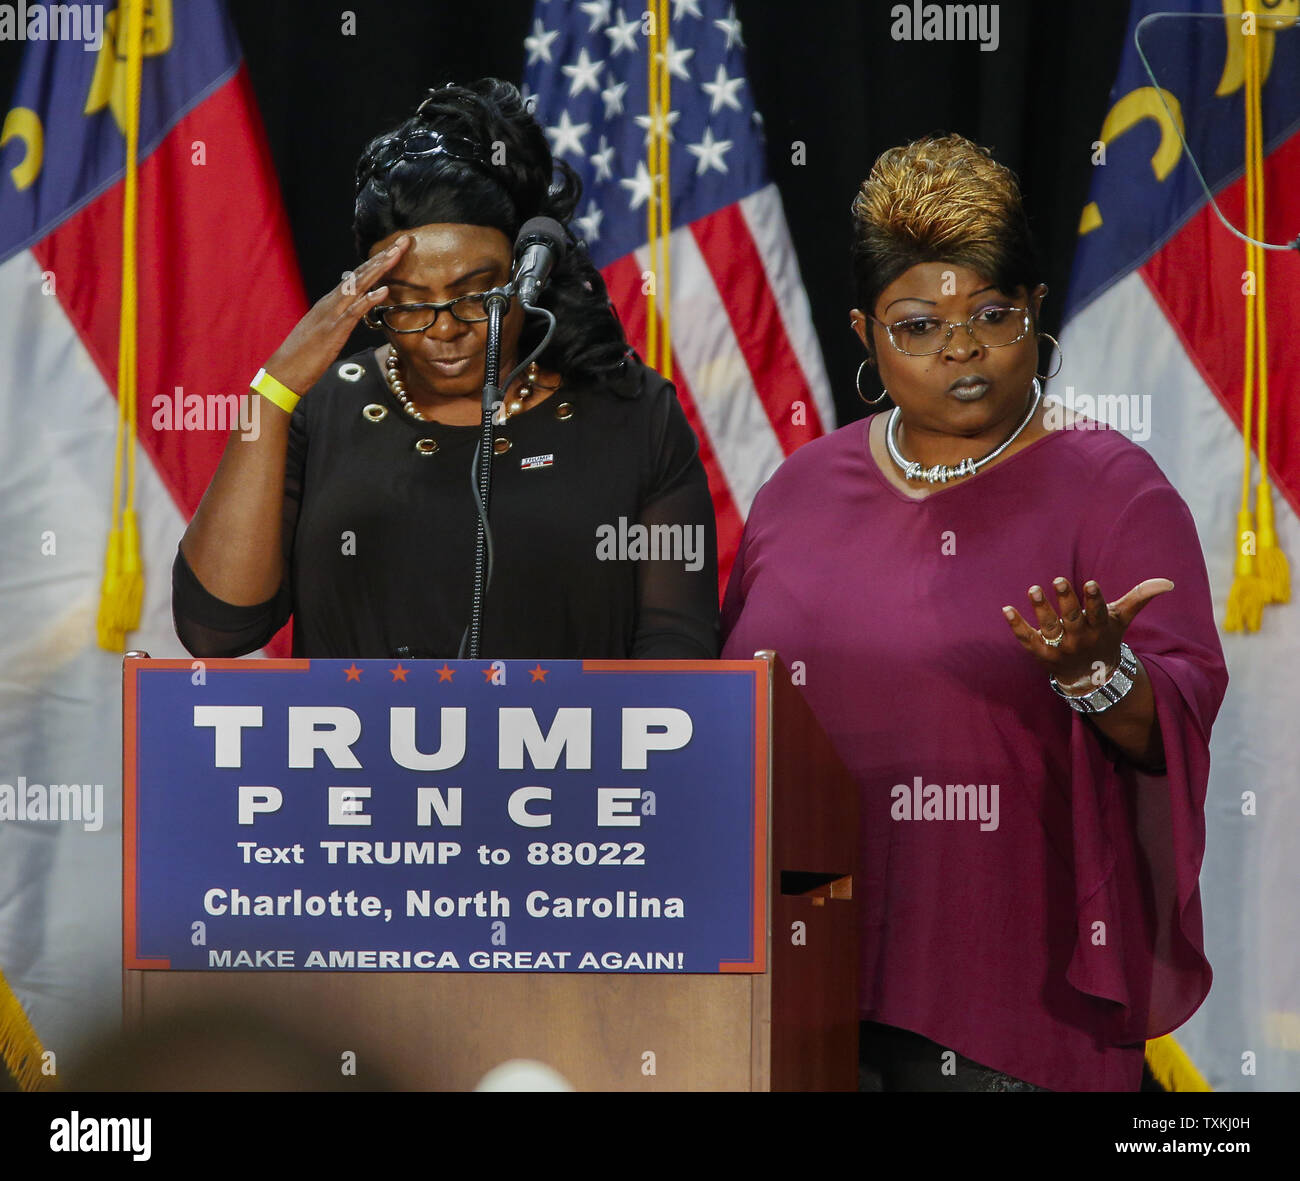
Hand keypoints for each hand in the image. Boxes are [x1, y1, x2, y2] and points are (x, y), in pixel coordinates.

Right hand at [261, 235, 410, 395]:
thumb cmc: (304, 355)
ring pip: (359, 286)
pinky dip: (370, 299)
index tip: (396, 250)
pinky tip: (384, 290)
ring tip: (397, 253)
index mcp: (331, 302)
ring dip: (379, 269)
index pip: (358, 277)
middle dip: (384, 257)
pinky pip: (354, 311)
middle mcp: (332, 302)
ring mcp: (332, 314)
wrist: (283, 370)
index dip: (377, 263)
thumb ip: (338, 318)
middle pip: (361, 274)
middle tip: (405, 241)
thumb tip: (351, 313)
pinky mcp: (334, 330)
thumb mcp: (325, 332)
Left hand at [1001, 576, 1173, 688]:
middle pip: (1072, 618)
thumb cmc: (1104, 638)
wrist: (1091, 677)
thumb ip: (1139, 598)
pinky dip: (1016, 626)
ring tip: (1033, 589)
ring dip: (1040, 609)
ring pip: (1049, 627)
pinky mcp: (1040, 653)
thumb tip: (1168, 582)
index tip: (1091, 584)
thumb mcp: (1121, 619)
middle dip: (1066, 600)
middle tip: (1059, 580)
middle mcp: (1079, 637)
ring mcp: (1059, 646)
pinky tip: (1006, 609)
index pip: (1097, 612)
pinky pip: (1027, 639)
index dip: (1094, 599)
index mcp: (1098, 627)